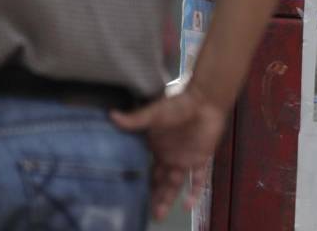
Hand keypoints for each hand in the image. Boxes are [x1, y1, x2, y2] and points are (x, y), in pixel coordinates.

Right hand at [110, 82, 227, 220]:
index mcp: (156, 146)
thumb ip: (136, 120)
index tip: (130, 194)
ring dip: (167, 200)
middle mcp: (168, 156)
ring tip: (159, 216)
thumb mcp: (155, 113)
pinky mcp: (200, 160)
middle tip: (145, 213)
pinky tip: (187, 206)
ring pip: (174, 185)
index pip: (145, 168)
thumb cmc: (178, 104)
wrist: (205, 100)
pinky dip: (193, 193)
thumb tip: (111, 116)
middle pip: (158, 181)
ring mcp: (184, 159)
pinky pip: (197, 181)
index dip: (139, 181)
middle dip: (152, 197)